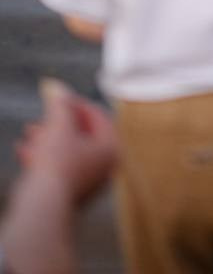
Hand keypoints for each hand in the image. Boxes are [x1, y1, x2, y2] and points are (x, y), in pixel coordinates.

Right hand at [16, 79, 117, 204]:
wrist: (43, 208)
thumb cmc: (57, 163)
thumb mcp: (58, 124)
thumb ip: (58, 102)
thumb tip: (53, 84)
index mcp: (111, 148)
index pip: (99, 116)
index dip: (77, 103)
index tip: (59, 98)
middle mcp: (104, 167)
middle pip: (82, 135)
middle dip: (58, 123)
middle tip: (42, 117)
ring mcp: (88, 183)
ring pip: (67, 152)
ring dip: (47, 139)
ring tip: (28, 132)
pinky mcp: (70, 196)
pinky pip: (59, 170)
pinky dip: (43, 158)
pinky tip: (22, 150)